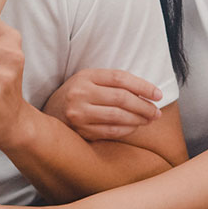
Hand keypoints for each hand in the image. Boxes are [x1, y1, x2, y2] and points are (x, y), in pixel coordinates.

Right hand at [43, 69, 162, 140]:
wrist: (49, 112)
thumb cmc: (77, 94)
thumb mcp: (89, 80)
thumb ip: (112, 82)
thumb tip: (146, 92)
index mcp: (85, 76)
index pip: (120, 78)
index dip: (142, 86)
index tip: (158, 94)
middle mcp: (80, 93)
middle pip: (121, 98)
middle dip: (144, 106)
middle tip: (157, 111)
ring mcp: (79, 113)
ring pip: (118, 117)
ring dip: (139, 119)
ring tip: (150, 119)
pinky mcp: (80, 131)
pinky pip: (110, 132)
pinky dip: (127, 130)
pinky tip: (134, 127)